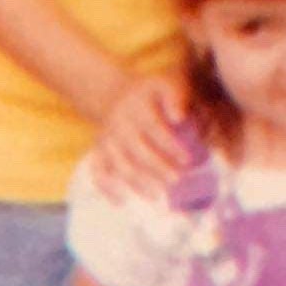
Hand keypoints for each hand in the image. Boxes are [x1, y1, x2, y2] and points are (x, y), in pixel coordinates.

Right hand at [91, 70, 189, 199]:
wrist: (115, 94)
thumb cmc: (151, 94)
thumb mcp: (167, 84)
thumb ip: (179, 97)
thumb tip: (183, 120)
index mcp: (138, 104)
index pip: (154, 127)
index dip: (170, 146)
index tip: (187, 160)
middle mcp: (120, 121)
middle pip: (138, 150)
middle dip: (158, 168)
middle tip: (177, 179)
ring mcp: (107, 137)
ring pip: (120, 164)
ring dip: (138, 182)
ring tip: (158, 195)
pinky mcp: (98, 151)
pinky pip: (98, 171)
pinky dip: (107, 187)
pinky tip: (122, 201)